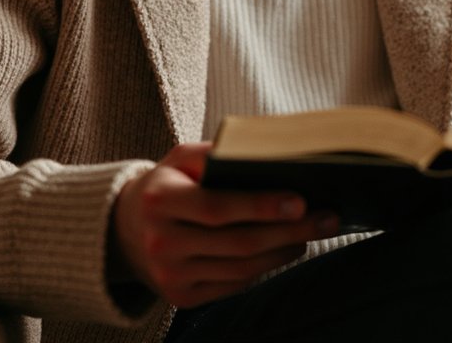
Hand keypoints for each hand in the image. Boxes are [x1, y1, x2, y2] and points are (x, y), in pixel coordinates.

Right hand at [111, 142, 339, 307]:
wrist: (124, 229)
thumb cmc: (166, 183)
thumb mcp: (180, 157)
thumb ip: (216, 154)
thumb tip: (267, 158)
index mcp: (160, 201)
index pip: (218, 207)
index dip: (261, 206)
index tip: (301, 200)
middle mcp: (162, 243)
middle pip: (238, 242)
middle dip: (289, 230)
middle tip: (328, 217)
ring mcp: (171, 276)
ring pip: (241, 268)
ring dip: (284, 250)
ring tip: (313, 231)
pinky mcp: (181, 298)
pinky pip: (233, 285)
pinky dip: (266, 268)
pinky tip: (287, 249)